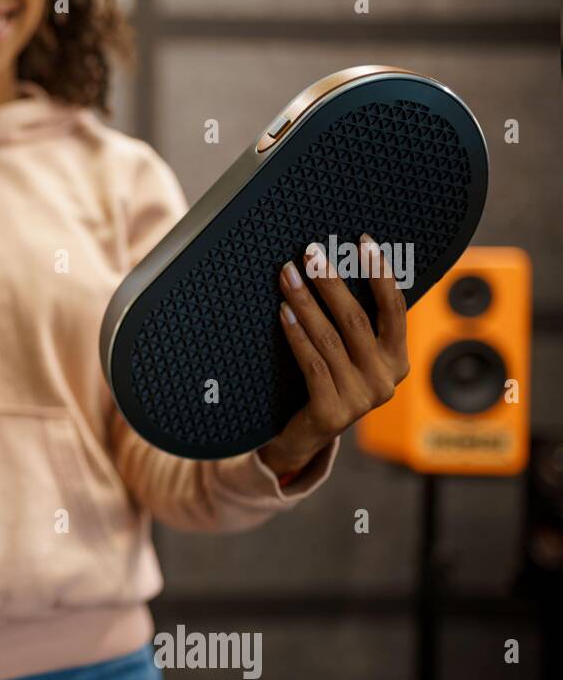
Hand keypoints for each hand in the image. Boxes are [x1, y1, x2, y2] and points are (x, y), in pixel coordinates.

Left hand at [258, 234, 410, 476]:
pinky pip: (311, 363)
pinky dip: (296, 334)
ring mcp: (360, 399)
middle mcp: (386, 380)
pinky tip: (283, 311)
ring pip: (330, 338)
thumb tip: (336, 264)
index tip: (362, 241)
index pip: (395, 309)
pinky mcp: (332, 412)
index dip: (380, 273)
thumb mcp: (348, 355)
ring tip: (288, 275)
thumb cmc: (325, 383)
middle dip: (332, 281)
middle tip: (311, 252)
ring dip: (306, 301)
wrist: (304, 438)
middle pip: (356, 319)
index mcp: (397, 361)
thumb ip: (355, 324)